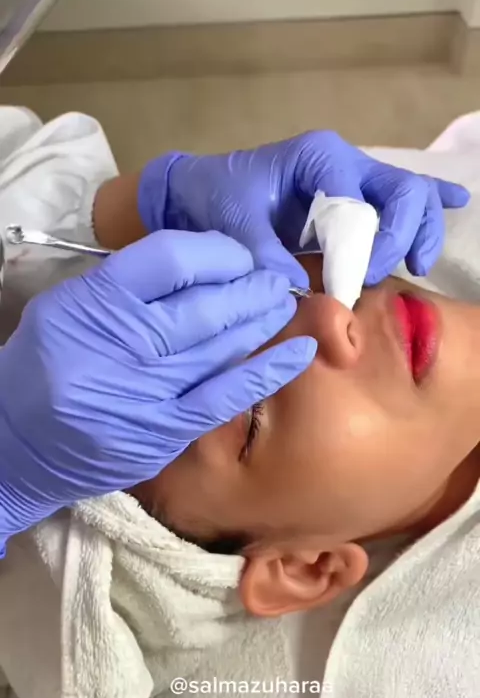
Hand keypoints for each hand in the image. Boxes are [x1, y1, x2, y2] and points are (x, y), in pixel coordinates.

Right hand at [0, 230, 315, 540]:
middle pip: (204, 303)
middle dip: (250, 286)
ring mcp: (145, 390)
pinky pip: (226, 395)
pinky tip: (300, 350)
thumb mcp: (69, 307)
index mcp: (94, 301)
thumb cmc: (43, 367)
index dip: (217, 252)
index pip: (170, 258)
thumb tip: (201, 264)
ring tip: (285, 301)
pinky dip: (267, 371)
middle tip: (275, 277)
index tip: (237, 255)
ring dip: (262, 319)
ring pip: (221, 344)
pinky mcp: (164, 430)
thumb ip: (127, 284)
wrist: (16, 446)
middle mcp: (120, 342)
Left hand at [138, 131, 468, 285]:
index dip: (358, 247)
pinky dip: (433, 199)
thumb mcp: (231, 222)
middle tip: (379, 276)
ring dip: (419, 230)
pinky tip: (460, 201)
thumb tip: (295, 288)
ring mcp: (354, 177)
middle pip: (401, 191)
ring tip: (415, 264)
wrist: (204, 189)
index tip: (348, 286)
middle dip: (398, 236)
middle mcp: (344, 162)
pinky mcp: (355, 195)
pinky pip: (403, 193)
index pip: (357, 202)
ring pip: (410, 195)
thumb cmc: (217, 197)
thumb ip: (261, 251)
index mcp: (317, 157)